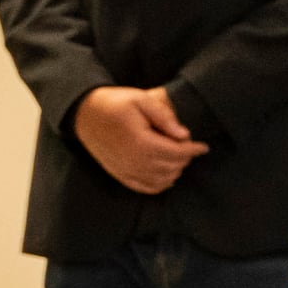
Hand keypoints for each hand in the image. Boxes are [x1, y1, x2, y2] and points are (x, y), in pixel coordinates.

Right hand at [74, 85, 207, 193]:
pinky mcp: (120, 175)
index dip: (193, 150)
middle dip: (185, 158)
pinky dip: (161, 184)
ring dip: (175, 171)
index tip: (203, 146)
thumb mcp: (140, 99)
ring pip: (162, 180)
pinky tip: (167, 174)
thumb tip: (184, 134)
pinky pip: (146, 188)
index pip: (176, 153)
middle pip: (171, 167)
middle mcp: (133, 161)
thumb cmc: (114, 103)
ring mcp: (126, 171)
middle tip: (189, 147)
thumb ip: (164, 116)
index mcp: (140, 142)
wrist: (84, 114)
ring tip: (178, 157)